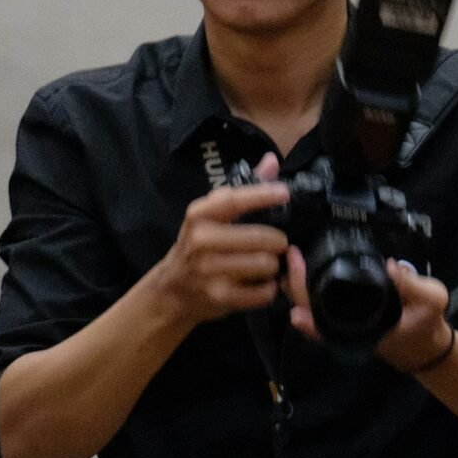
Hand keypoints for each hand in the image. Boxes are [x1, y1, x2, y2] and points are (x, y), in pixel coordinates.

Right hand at [149, 156, 289, 326]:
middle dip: (278, 241)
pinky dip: (268, 288)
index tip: (285, 193)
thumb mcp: (211, 215)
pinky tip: (263, 284)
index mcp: (199, 215)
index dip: (263, 195)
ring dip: (274, 265)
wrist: (171, 290)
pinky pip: (262, 291)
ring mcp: (209, 270)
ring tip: (268, 264)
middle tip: (278, 244)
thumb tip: (271, 161)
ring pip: (265, 264)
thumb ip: (244, 189)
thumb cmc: (197, 247)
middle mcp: (201, 240)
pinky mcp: (219, 296)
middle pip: (261, 237)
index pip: (235, 200)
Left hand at [286, 248, 454, 374]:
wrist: (424, 344)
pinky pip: (319, 308)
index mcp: (361, 326)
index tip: (296, 260)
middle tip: (291, 251)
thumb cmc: (426, 322)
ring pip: (309, 307)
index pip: (320, 309)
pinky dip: (307, 293)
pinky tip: (301, 274)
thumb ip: (413, 285)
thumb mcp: (432, 300)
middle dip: (293, 281)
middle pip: (305, 307)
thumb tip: (389, 266)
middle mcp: (345, 328)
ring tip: (293, 257)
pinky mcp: (345, 319)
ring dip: (297, 285)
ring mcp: (343, 325)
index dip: (302, 287)